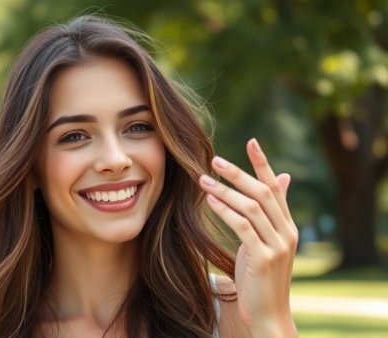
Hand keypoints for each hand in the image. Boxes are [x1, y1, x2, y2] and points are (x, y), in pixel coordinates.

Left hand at [199, 138, 297, 336]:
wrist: (268, 313)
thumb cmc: (261, 276)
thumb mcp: (267, 240)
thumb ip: (271, 212)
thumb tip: (282, 177)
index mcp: (287, 225)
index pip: (275, 187)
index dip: (263, 163)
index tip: (251, 141)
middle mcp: (287, 231)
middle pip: (263, 193)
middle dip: (238, 173)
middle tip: (214, 160)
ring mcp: (278, 245)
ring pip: (252, 207)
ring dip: (225, 191)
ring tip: (203, 179)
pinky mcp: (265, 258)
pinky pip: (244, 227)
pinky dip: (226, 211)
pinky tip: (210, 201)